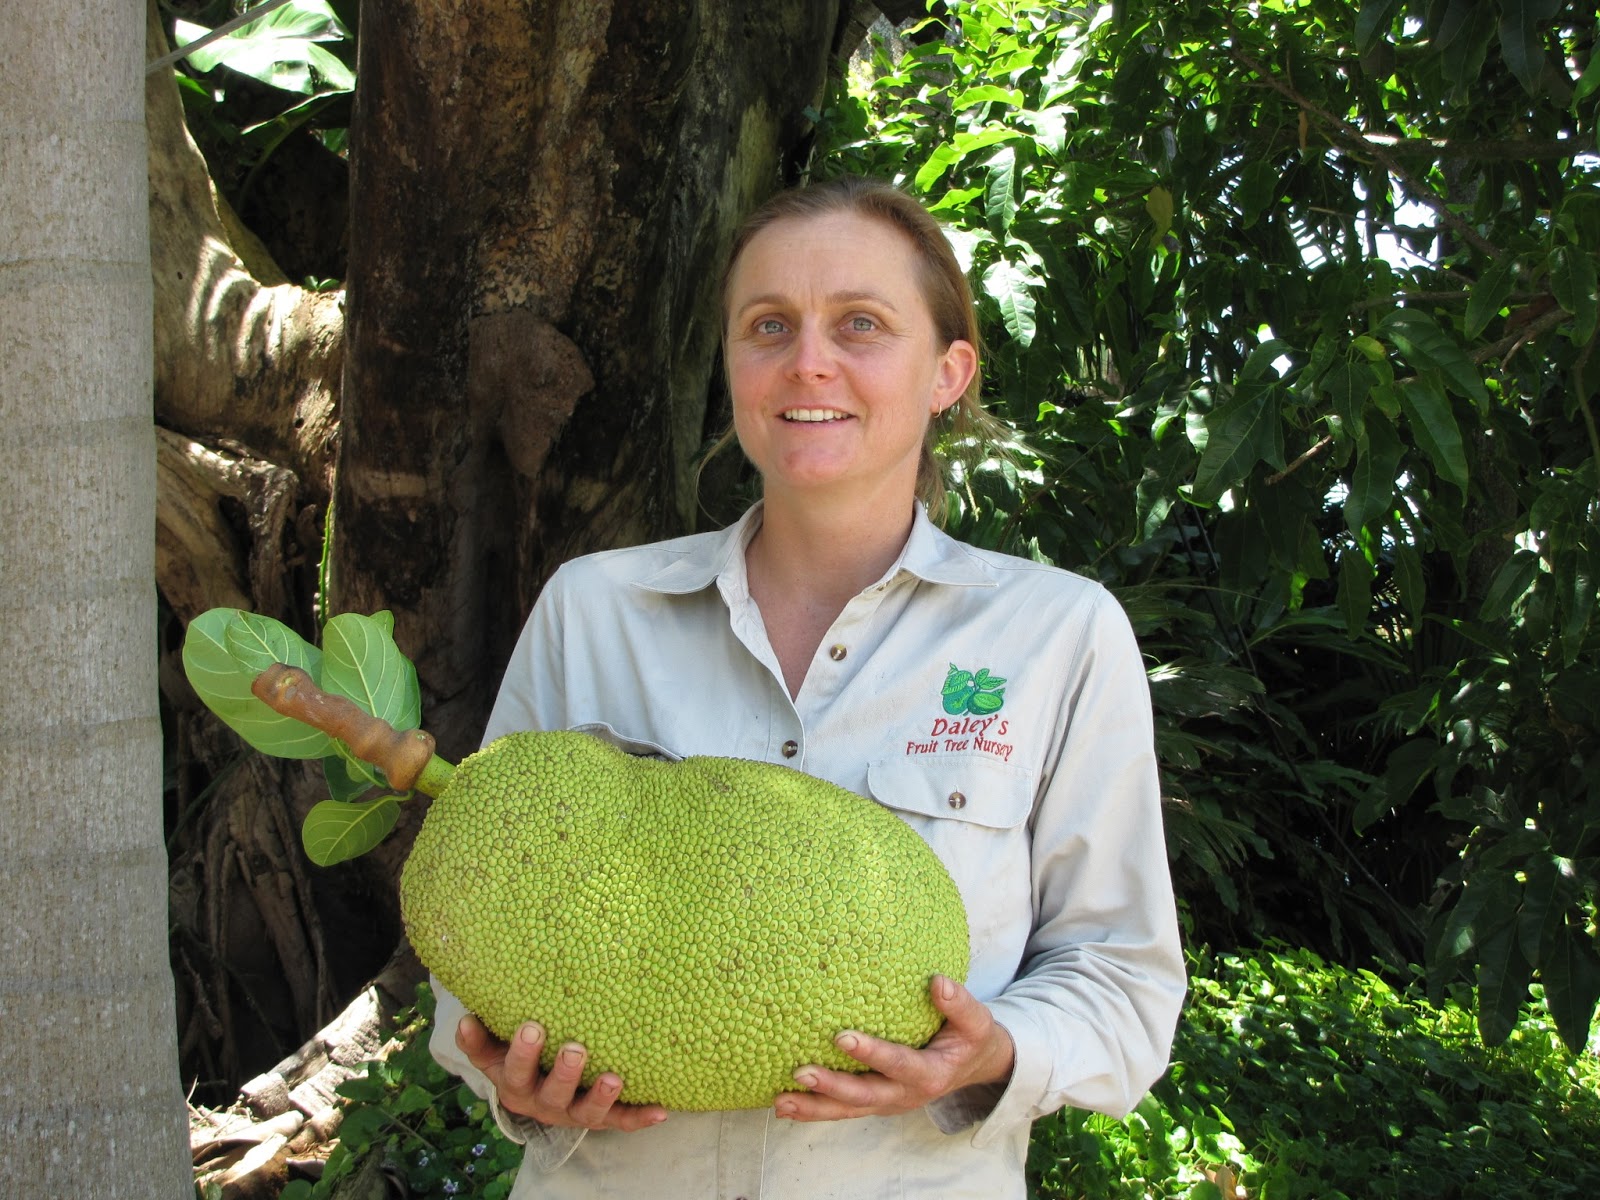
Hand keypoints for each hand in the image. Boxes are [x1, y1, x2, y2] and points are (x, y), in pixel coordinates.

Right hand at [454, 1014, 668, 1131]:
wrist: (535, 1093)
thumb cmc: (516, 1060)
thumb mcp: (493, 1051)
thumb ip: (478, 1038)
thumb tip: (465, 1019)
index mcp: (517, 1085)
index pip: (515, 1072)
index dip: (522, 1054)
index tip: (532, 1028)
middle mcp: (544, 1104)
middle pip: (552, 1094)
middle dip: (564, 1073)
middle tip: (575, 1048)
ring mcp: (573, 1113)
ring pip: (586, 1113)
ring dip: (600, 1096)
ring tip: (613, 1078)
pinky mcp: (601, 1118)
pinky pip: (621, 1120)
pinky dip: (640, 1117)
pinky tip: (661, 1110)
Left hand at [774, 975, 1014, 1121]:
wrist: (972, 1067)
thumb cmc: (969, 1039)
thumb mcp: (976, 1022)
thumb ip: (960, 1004)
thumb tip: (938, 982)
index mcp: (931, 1074)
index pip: (899, 1065)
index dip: (872, 1054)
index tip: (843, 1037)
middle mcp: (906, 1095)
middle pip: (865, 1096)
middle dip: (831, 1088)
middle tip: (800, 1072)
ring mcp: (888, 1102)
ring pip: (848, 1110)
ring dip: (814, 1108)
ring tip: (780, 1102)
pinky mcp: (875, 1103)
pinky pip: (843, 1109)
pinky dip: (815, 1110)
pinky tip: (784, 1105)